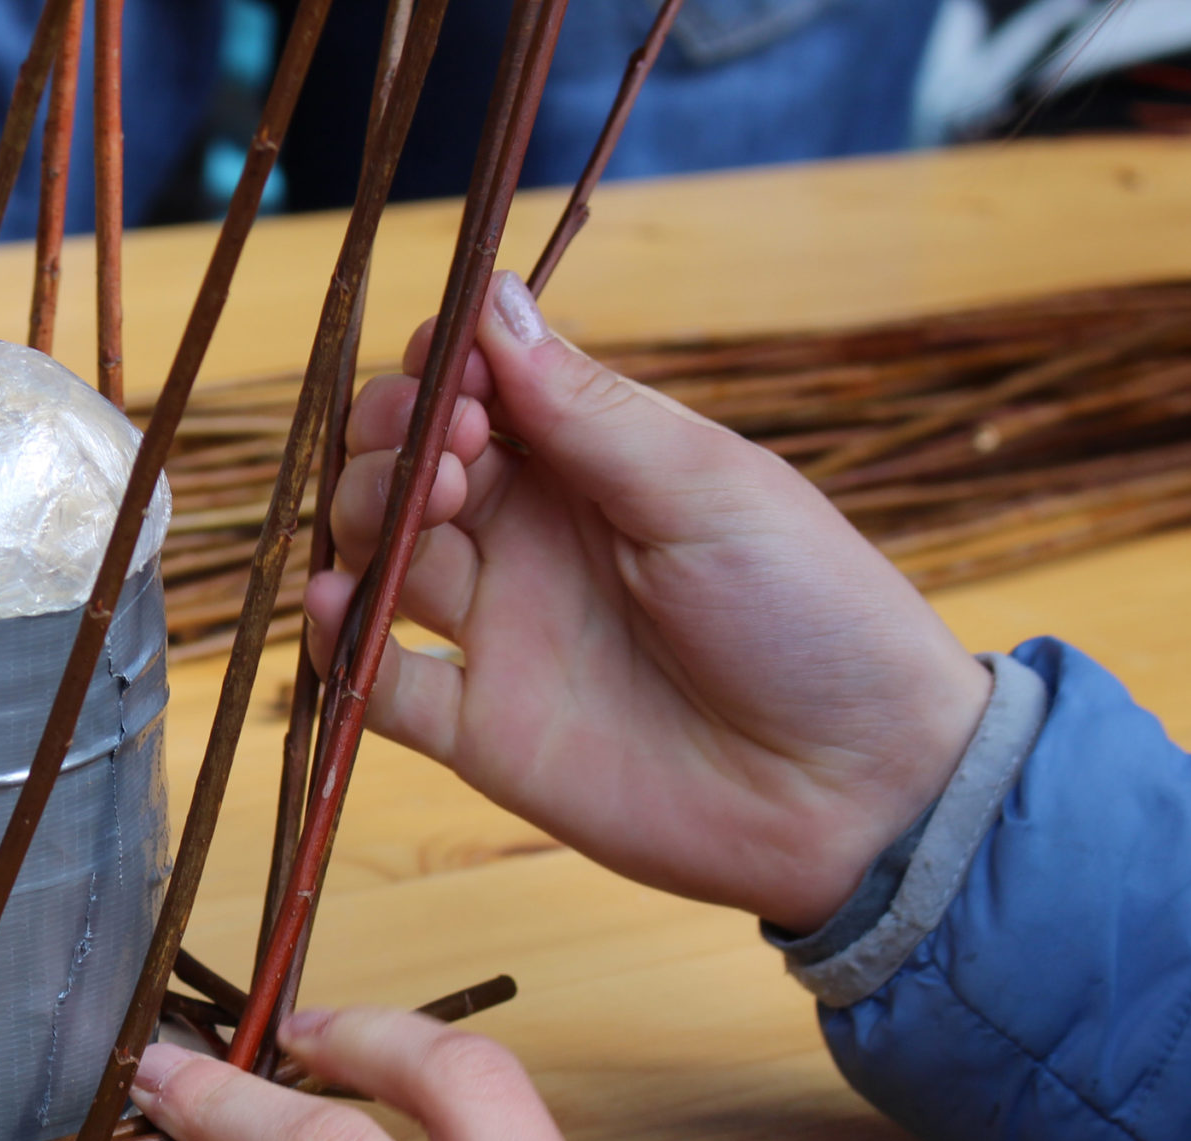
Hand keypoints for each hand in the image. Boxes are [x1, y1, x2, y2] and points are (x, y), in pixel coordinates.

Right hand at [320, 271, 990, 933]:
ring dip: (371, 518)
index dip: (442, 366)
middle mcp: (532, 539)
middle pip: (408, 464)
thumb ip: (589, 410)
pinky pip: (378, 681)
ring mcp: (499, 632)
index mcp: (594, 466)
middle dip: (397, 438)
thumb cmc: (809, 617)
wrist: (854, 790)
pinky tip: (336, 604)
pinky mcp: (479, 730)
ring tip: (420, 516)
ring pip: (381, 556)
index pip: (477, 389)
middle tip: (450, 455)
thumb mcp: (707, 489)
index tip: (446, 363)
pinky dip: (337, 641)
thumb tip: (492, 299)